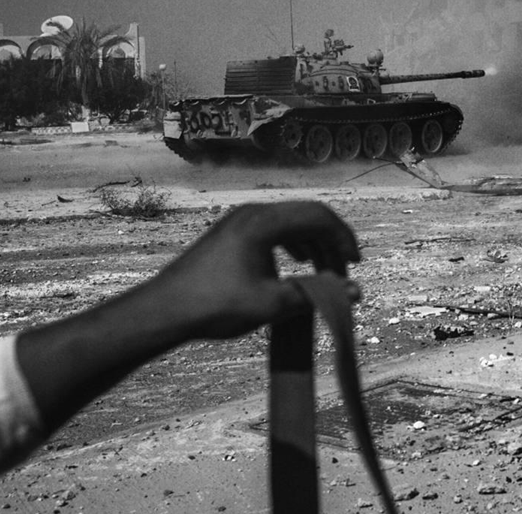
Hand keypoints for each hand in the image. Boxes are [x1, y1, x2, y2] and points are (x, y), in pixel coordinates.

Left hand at [141, 201, 361, 338]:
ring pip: (290, 222)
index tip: (355, 265)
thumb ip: (317, 295)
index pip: (318, 216)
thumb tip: (356, 293)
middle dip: (331, 243)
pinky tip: (298, 263)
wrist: (165, 310)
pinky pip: (274, 229)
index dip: (343, 238)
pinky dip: (294, 244)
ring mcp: (240, 220)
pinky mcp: (232, 233)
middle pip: (306, 216)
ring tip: (325, 272)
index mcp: (263, 222)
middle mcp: (253, 212)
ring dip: (313, 244)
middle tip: (343, 273)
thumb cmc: (216, 306)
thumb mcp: (272, 304)